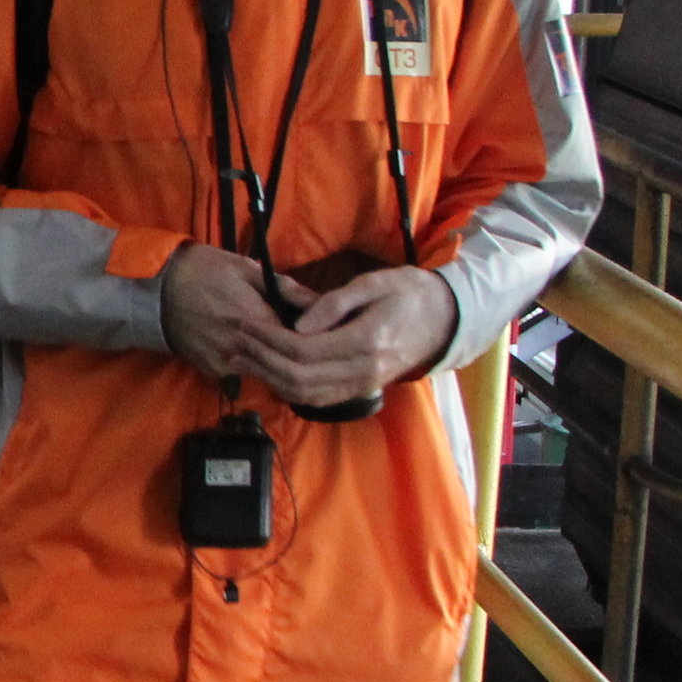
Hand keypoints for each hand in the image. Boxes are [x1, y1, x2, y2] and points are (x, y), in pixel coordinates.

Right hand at [158, 244, 311, 386]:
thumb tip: (319, 301)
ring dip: (272, 361)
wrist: (156, 290)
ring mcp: (226, 364)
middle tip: (302, 341)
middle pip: (284, 361)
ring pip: (264, 372)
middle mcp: (243, 348)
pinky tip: (247, 350)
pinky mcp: (213, 373)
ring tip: (274, 344)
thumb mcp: (245, 268)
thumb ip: (285, 287)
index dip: (311, 334)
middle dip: (294, 352)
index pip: (301, 339)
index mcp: (257, 320)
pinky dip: (249, 366)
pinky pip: (241, 377)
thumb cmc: (203, 271)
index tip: (315, 328)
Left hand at [252, 266, 456, 409]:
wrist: (445, 319)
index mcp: (366, 341)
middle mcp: (363, 370)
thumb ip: (335, 303)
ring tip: (241, 359)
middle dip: (261, 360)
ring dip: (269, 378)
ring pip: (304, 393)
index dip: (269, 340)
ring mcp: (363, 384)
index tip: (246, 323)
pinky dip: (288, 389)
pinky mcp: (360, 389)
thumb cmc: (410, 293)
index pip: (304, 350)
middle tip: (236, 340)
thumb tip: (299, 324)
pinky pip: (318, 398)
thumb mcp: (376, 283)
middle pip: (298, 377)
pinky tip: (268, 373)